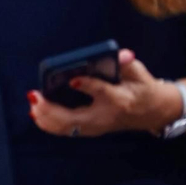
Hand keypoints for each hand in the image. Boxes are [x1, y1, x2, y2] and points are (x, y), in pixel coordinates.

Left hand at [27, 49, 179, 137]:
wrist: (152, 112)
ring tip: (33, 103)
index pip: (103, 93)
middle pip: (76, 118)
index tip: (73, 80)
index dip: (88, 86)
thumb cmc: (142, 88)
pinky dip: (49, 124)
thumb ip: (128, 64)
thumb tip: (123, 54)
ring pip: (67, 128)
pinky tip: (35, 114)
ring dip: (46, 117)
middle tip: (35, 95)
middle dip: (52, 109)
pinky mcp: (90, 130)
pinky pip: (66, 131)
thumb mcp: (140, 74)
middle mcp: (106, 117)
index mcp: (121, 99)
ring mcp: (97, 127)